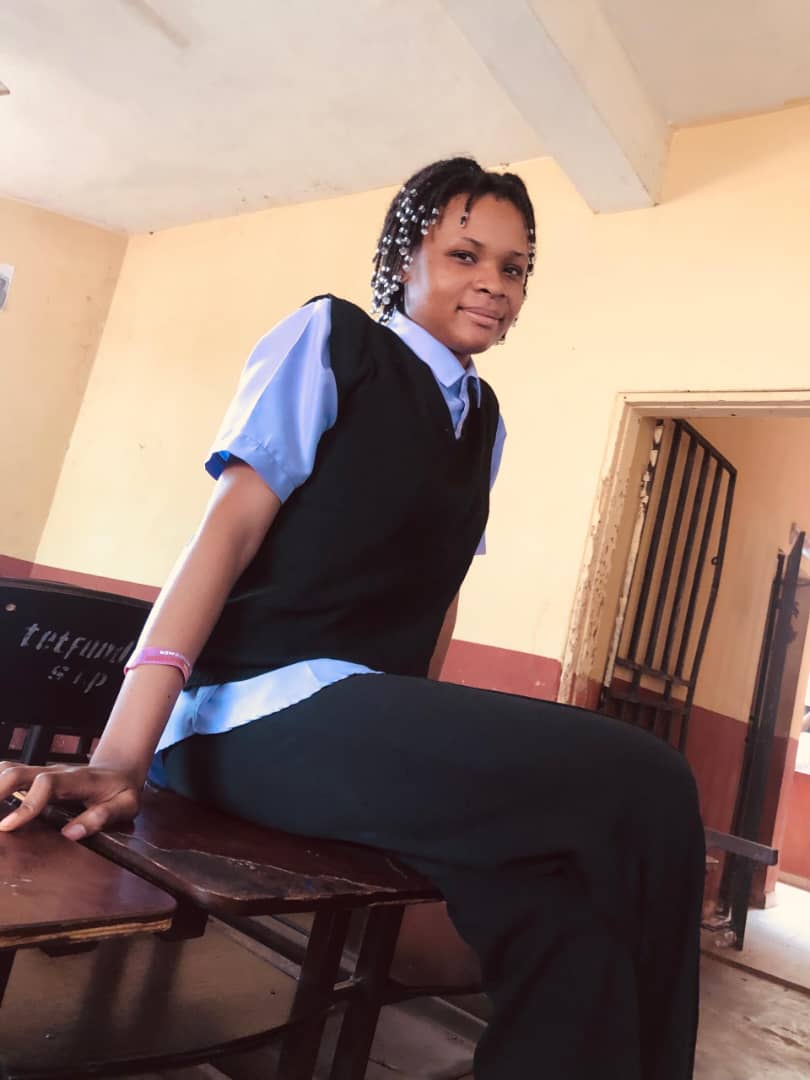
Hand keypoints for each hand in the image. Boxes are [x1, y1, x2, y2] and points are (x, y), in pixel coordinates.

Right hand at [0, 763, 140, 839]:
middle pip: (19, 772)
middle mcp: (57, 772)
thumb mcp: (126, 805)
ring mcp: (45, 772)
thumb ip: (103, 817)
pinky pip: (11, 774)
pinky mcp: (37, 776)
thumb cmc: (122, 791)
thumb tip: (71, 833)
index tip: (8, 826)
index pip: (46, 784)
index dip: (26, 804)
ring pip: (10, 770)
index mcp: (78, 780)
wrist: (119, 769)